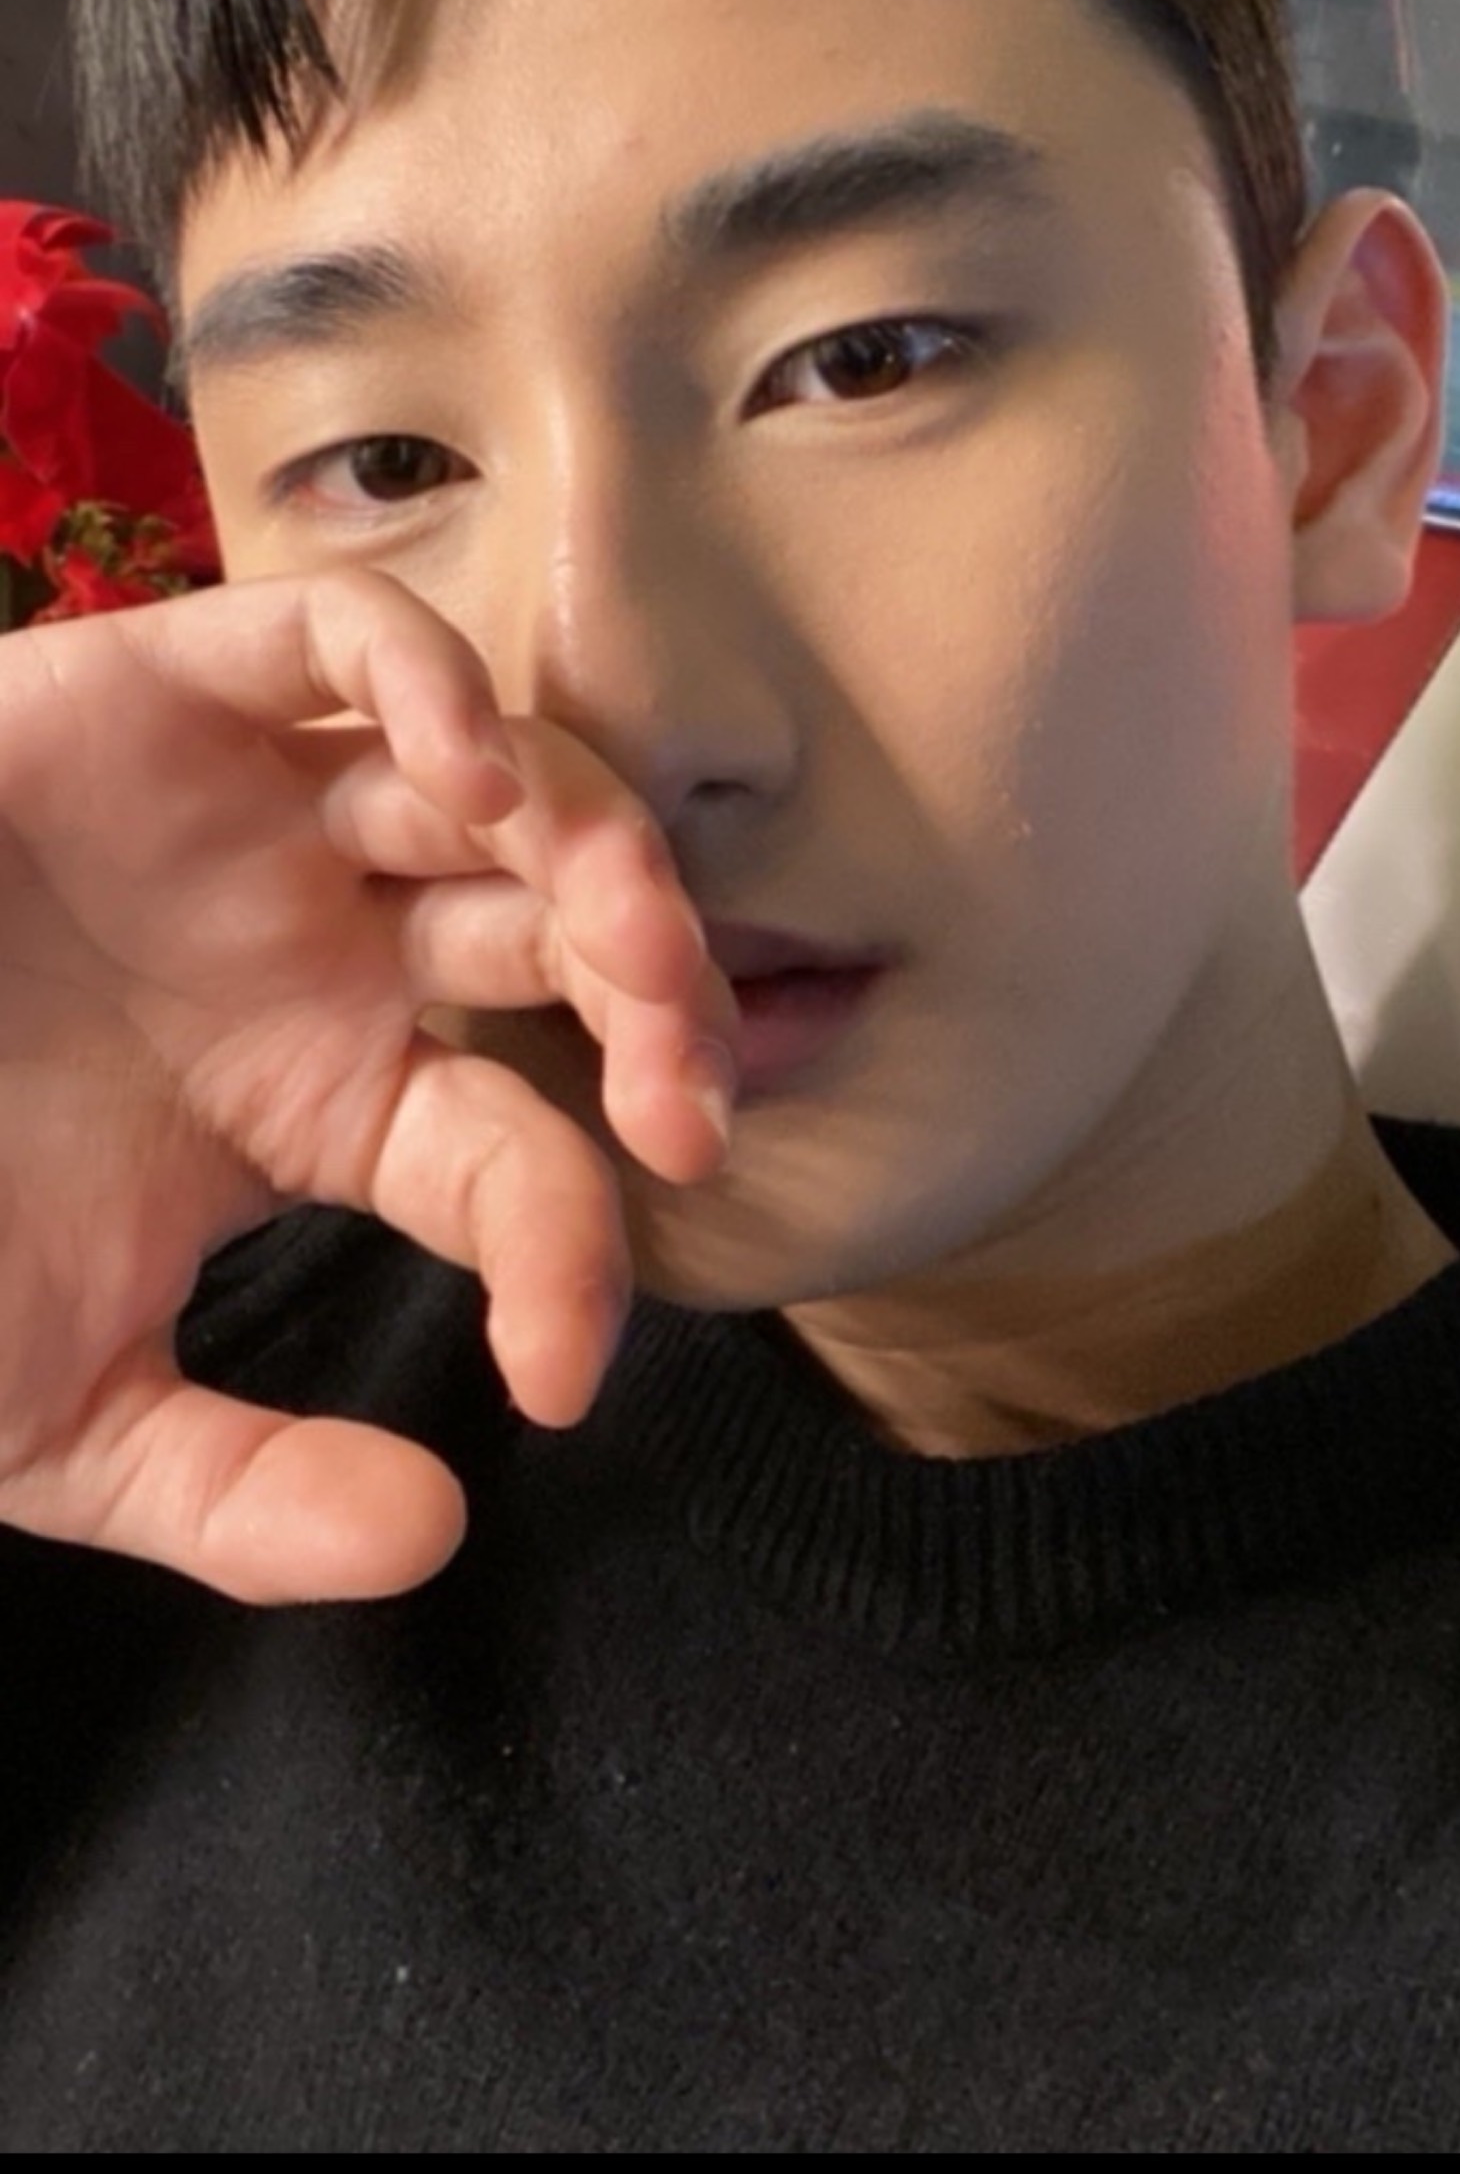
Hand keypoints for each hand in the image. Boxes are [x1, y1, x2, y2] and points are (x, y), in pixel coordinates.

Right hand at [0, 567, 737, 1603]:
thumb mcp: (57, 1417)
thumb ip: (239, 1495)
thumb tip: (432, 1535)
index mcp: (327, 1094)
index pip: (520, 1150)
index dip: (576, 1249)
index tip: (556, 1368)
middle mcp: (326, 939)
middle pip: (566, 931)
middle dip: (662, 1001)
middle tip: (683, 1099)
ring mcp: (259, 809)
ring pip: (503, 777)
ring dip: (596, 846)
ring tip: (618, 943)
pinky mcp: (167, 692)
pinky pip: (345, 637)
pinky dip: (435, 681)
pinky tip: (469, 778)